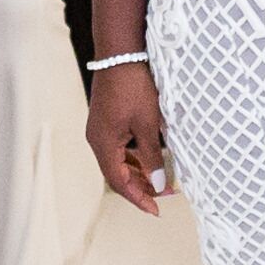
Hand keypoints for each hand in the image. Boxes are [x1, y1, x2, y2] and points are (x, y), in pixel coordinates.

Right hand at [83, 55, 172, 209]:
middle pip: (118, 173)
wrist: (120, 53)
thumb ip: (152, 157)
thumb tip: (158, 183)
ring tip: (162, 179)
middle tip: (166, 194)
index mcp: (103, 144)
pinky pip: (119, 146)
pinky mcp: (106, 120)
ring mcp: (100, 130)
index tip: (155, 210)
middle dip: (141, 187)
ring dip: (139, 171)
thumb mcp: (148, 124)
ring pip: (119, 160)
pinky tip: (152, 158)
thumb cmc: (133, 87)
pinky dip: (135, 156)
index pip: (119, 182)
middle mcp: (97, 140)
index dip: (138, 198)